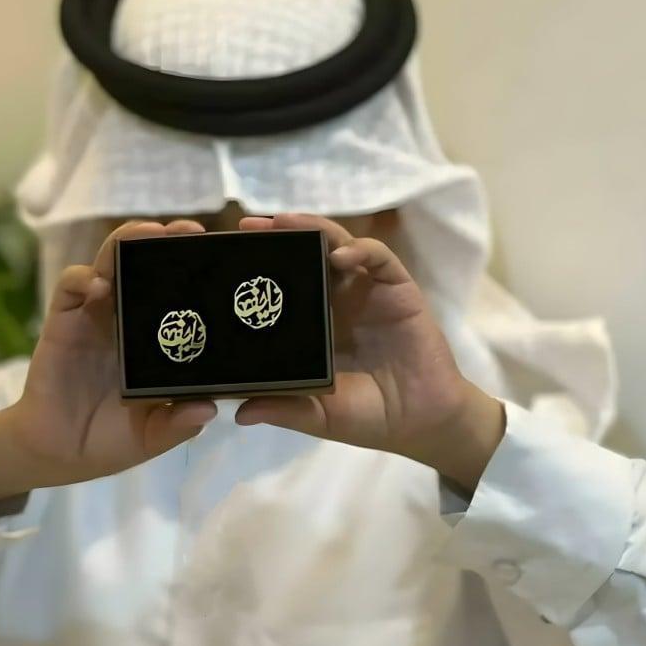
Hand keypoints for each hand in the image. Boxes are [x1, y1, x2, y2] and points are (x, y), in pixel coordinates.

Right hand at [0, 220, 216, 506]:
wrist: (60, 453)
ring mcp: (94, 315)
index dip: (198, 271)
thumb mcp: (152, 437)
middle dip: (167, 241)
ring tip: (149, 234)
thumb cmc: (110, 440)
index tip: (222, 257)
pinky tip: (99, 286)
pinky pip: (71, 286)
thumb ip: (178, 424)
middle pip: (146, 265)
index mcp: (154, 339)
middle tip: (191, 231)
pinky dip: (84, 279)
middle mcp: (127, 318)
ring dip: (127, 243)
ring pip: (110, 261)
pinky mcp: (63, 321)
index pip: (179, 292)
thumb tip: (209, 408)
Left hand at [233, 213, 505, 492]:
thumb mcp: (318, 414)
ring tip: (284, 222)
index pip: (282, 284)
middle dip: (278, 236)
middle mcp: (337, 299)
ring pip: (338, 245)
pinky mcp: (397, 288)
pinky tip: (340, 255)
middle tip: (247, 225)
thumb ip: (284, 409)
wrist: (419, 423)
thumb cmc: (368, 416)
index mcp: (314, 322)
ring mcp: (367, 290)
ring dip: (312, 230)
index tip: (225, 256)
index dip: (258, 268)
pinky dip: (359, 250)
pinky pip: (378, 258)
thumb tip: (239, 414)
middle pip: (305, 255)